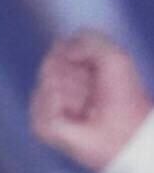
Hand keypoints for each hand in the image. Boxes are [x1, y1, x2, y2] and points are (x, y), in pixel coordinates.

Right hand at [30, 29, 153, 172]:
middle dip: (76, 75)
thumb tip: (58, 48)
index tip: (95, 72)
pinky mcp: (43, 125)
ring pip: (47, 82)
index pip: (58, 49)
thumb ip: (87, 40)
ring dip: (74, 92)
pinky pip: (47, 101)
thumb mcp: (114, 56)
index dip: (78, 56)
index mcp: (69, 69)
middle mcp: (53, 87)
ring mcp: (46, 107)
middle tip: (92, 92)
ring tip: (86, 108)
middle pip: (50, 64)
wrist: (129, 133)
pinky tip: (77, 115)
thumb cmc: (124, 97)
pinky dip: (65, 104)